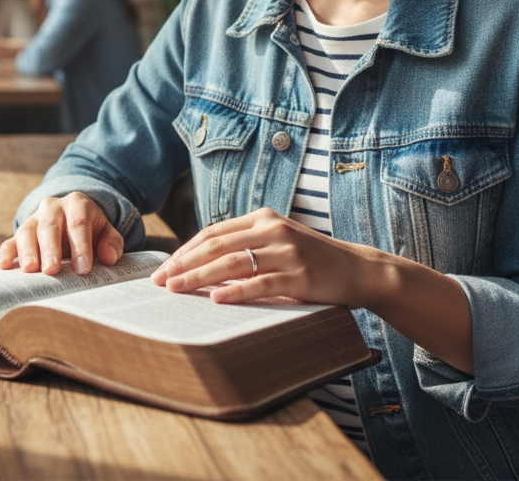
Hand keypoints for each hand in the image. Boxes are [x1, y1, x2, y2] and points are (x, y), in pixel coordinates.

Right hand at [0, 192, 123, 275]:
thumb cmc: (91, 230)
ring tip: (31, 270)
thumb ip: (112, 243)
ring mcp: (34, 219)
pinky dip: (7, 253)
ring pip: (28, 231)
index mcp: (77, 204)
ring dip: (28, 251)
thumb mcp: (106, 232)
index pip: (79, 223)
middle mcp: (53, 207)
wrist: (72, 218)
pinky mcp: (21, 233)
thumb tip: (109, 257)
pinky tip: (4, 266)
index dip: (81, 245)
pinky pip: (11, 241)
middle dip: (51, 249)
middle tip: (52, 270)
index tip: (83, 268)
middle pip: (50, 226)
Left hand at [149, 207, 370, 305]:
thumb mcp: (278, 241)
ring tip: (177, 289)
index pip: (213, 233)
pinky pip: (260, 284)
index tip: (164, 268)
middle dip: (184, 263)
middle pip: (217, 246)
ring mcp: (286, 252)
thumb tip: (201, 264)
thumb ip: (247, 245)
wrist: (358, 269)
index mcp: (263, 218)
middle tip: (160, 281)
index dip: (185, 250)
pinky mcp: (299, 275)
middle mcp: (272, 229)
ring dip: (199, 277)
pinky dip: (236, 292)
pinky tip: (216, 300)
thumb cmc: (312, 259)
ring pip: (232, 263)